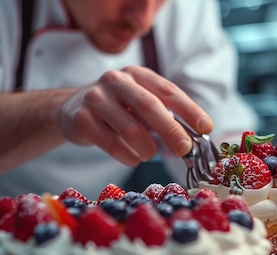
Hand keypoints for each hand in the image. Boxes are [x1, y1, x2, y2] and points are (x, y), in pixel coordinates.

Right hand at [58, 65, 213, 165]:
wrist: (71, 108)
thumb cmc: (118, 109)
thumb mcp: (140, 104)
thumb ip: (163, 116)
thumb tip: (192, 140)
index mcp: (137, 74)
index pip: (168, 90)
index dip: (189, 109)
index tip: (205, 127)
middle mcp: (116, 80)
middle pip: (149, 106)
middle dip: (171, 130)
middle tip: (184, 149)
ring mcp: (96, 98)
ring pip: (130, 128)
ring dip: (146, 147)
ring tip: (149, 154)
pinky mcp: (81, 118)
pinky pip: (111, 143)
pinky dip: (127, 156)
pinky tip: (133, 158)